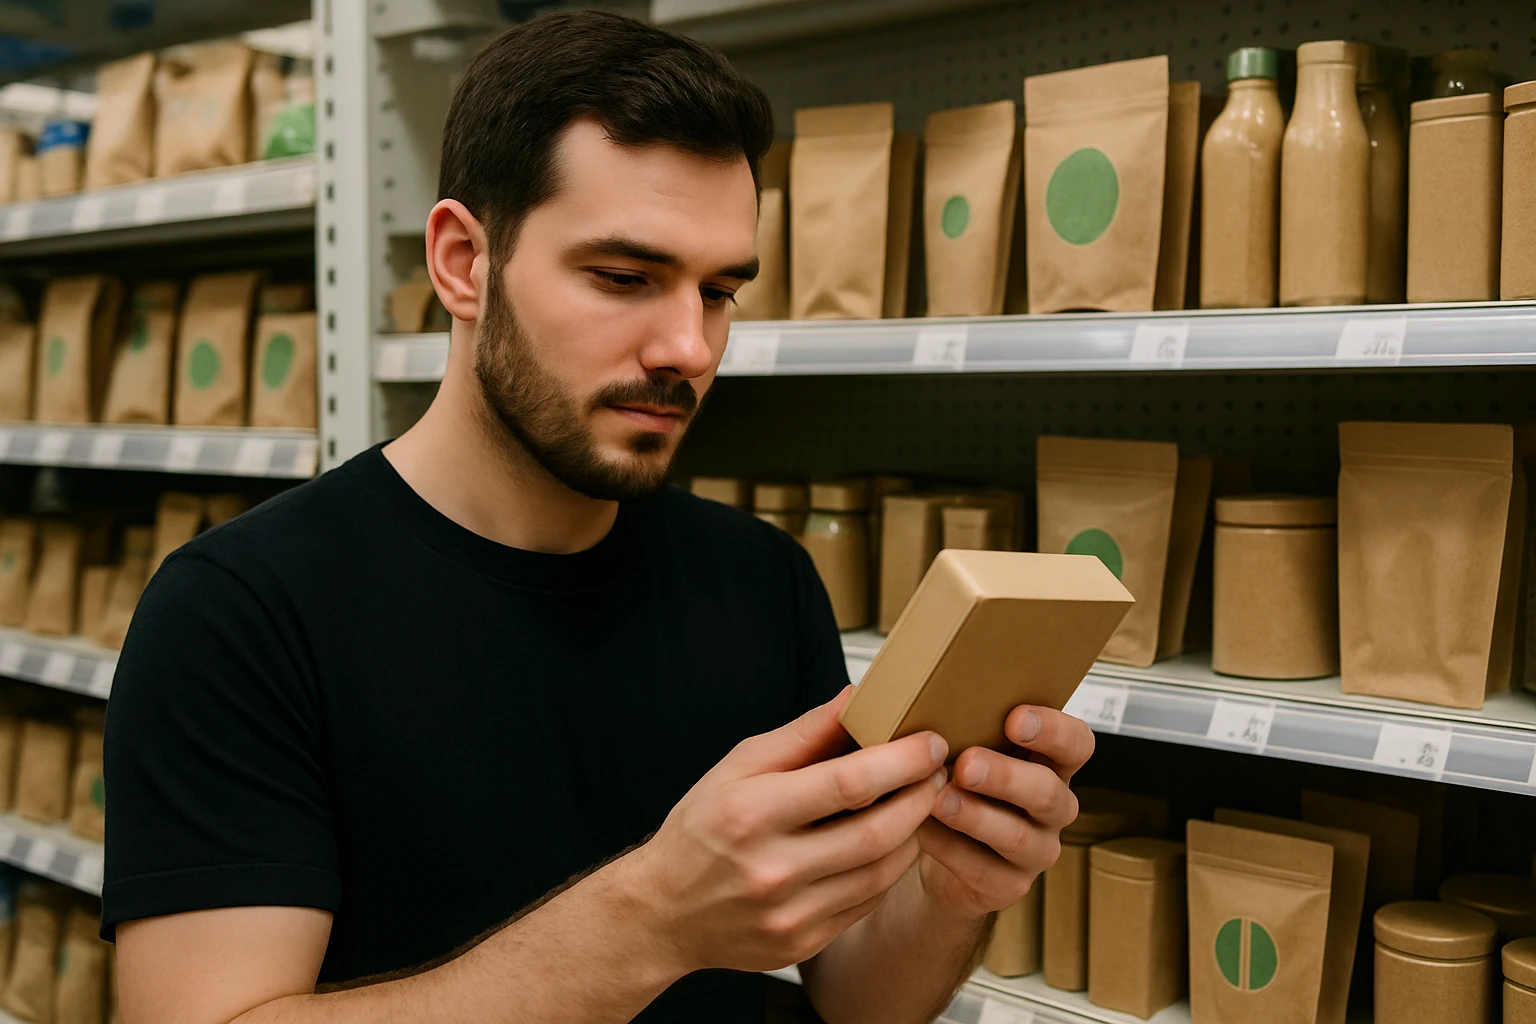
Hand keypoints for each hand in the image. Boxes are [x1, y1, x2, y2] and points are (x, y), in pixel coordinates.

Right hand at [625, 687, 948, 974]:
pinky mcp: (802, 943)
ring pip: (880, 872)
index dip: (901, 761)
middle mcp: (771, 868)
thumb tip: (855, 697)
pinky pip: (866, 902)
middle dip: (921, 796)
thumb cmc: (701, 830)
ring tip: (921, 802)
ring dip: (914, 833)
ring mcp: (788, 913)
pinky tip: (890, 843)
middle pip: (876, 832)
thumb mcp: (738, 767)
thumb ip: (803, 734)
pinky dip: (887, 869)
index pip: (847, 783)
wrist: (664, 911)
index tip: (930, 742)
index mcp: (751, 813)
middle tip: (940, 771)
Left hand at [916, 706, 1094, 920]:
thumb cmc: (962, 785)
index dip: (1054, 731)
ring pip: (1017, 836)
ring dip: (976, 815)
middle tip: (967, 764)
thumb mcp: (969, 751)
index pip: (1077, 743)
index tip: (1015, 719)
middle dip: (1006, 776)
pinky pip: (984, 869)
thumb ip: (968, 732)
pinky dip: (950, 847)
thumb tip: (934, 706)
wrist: (945, 852)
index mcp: (1051, 764)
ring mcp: (1037, 850)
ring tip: (940, 800)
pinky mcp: (1010, 885)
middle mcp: (1054, 807)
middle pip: (1048, 792)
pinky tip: (923, 830)